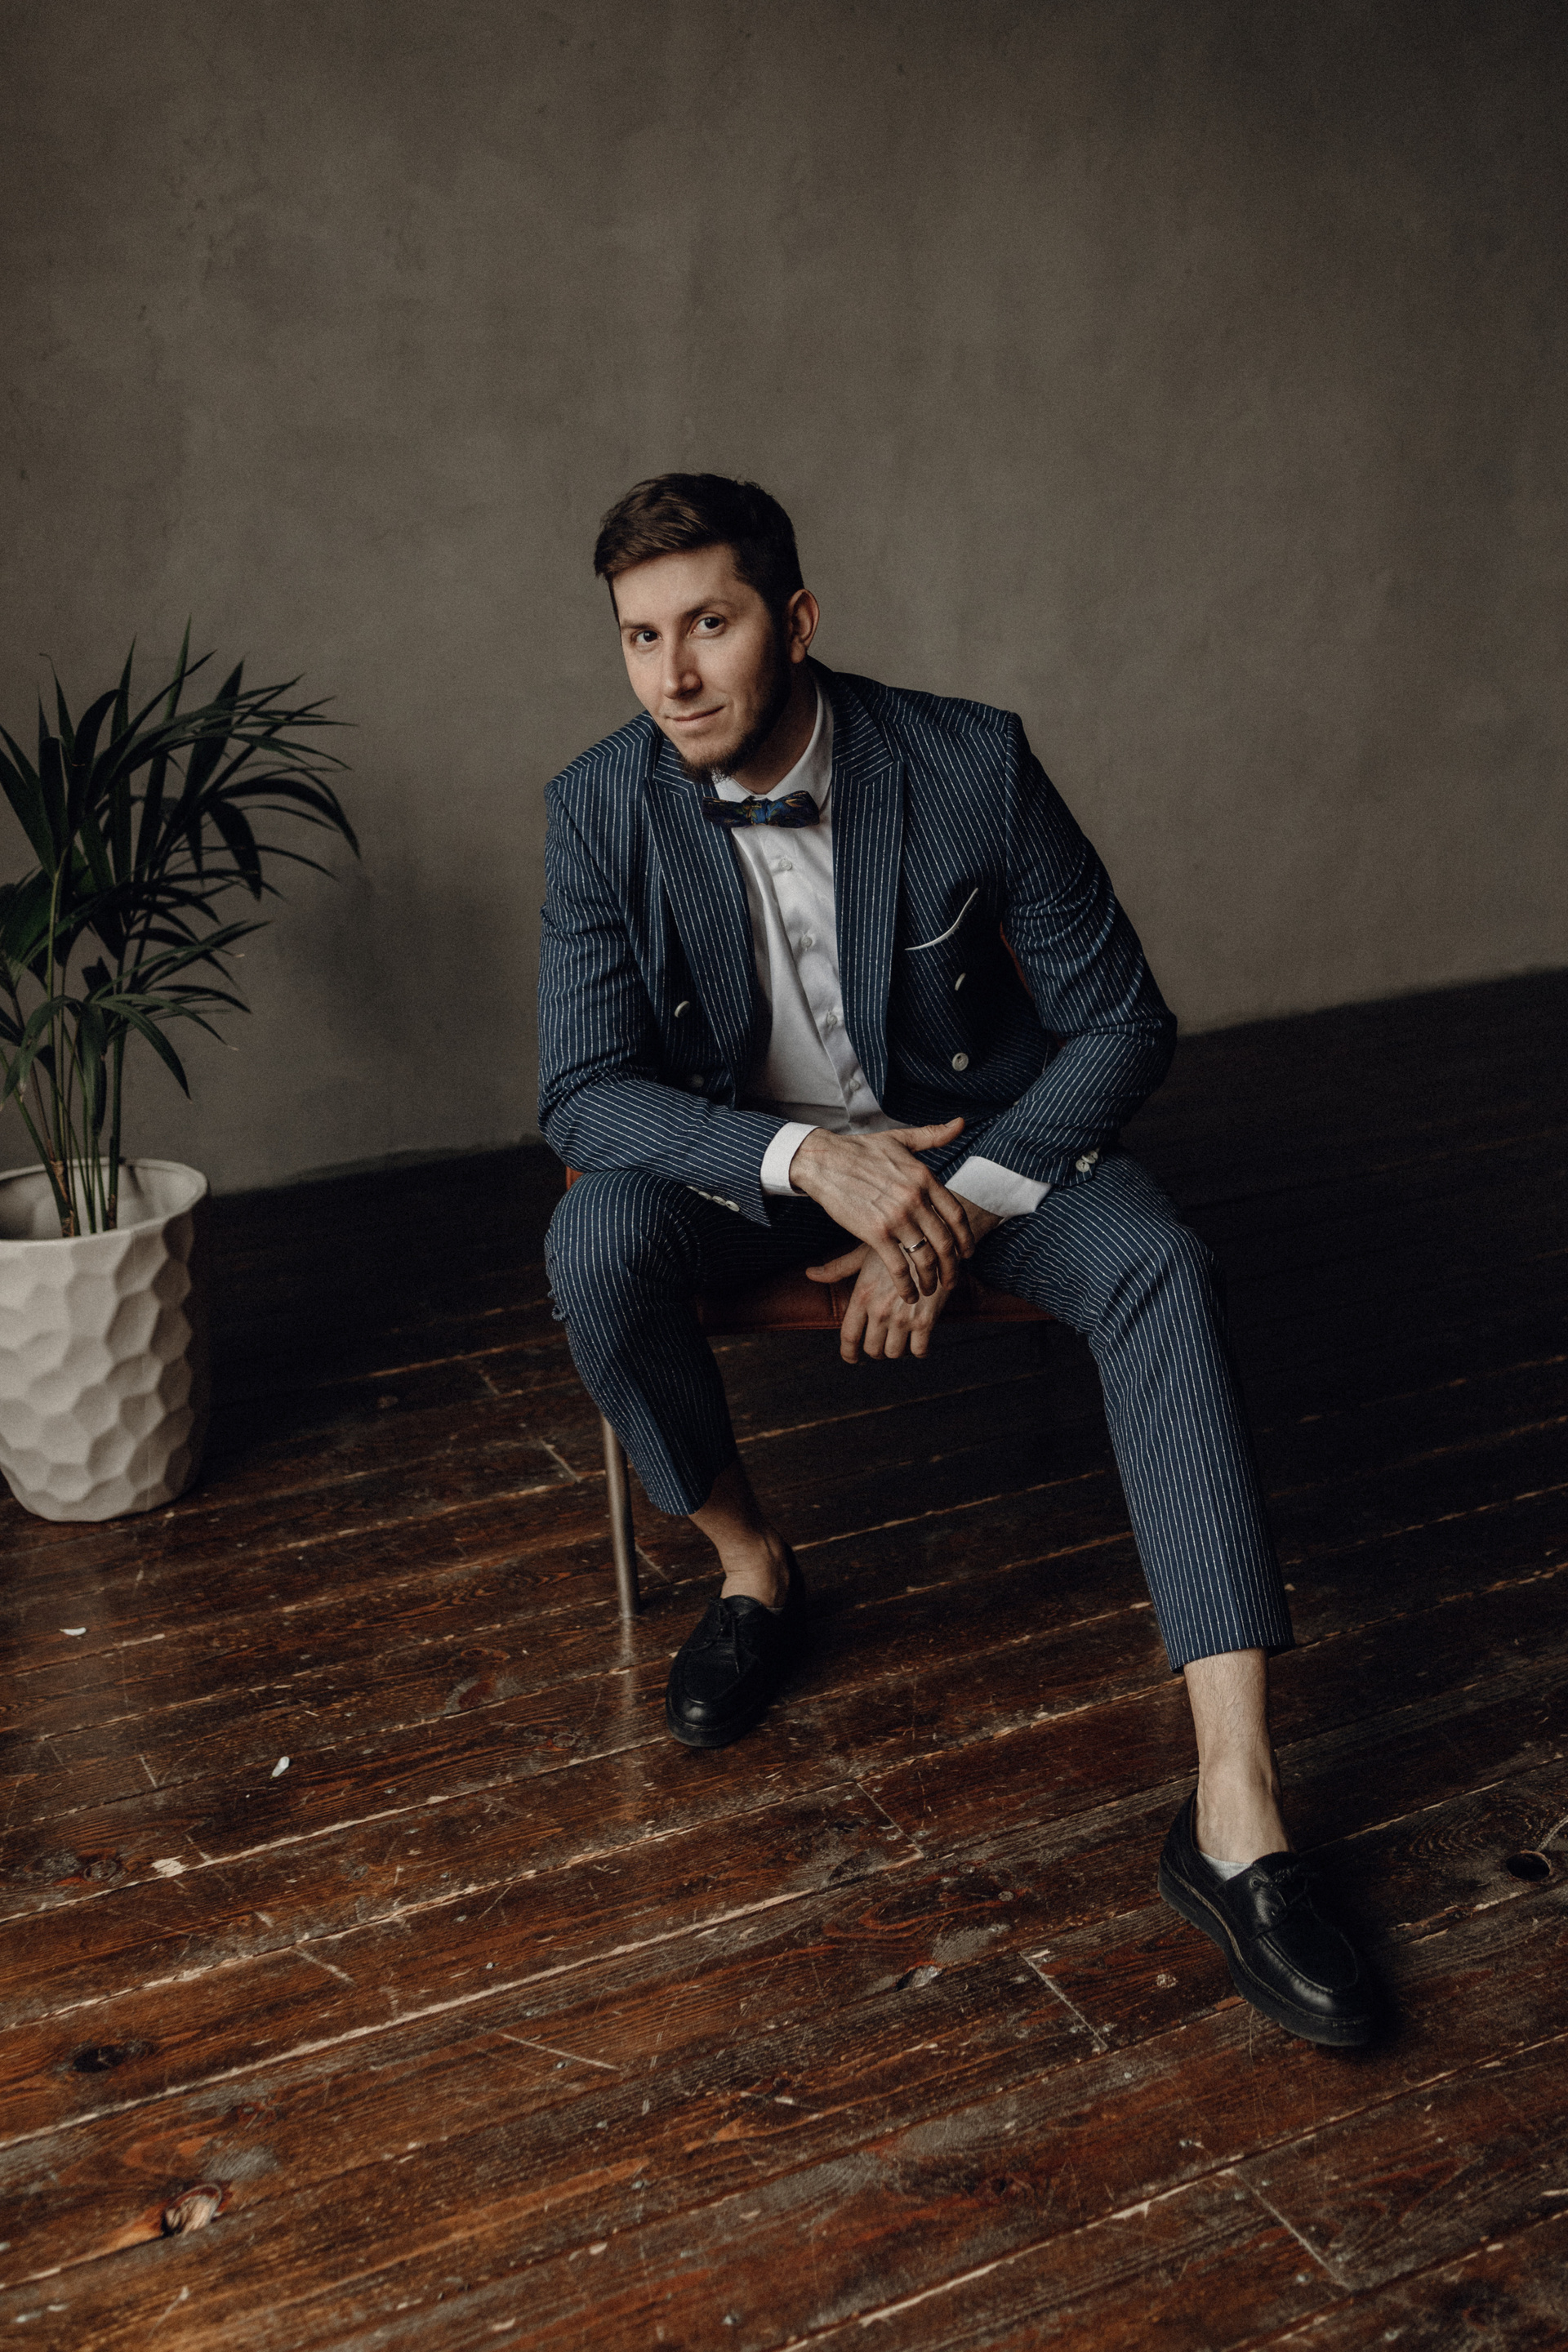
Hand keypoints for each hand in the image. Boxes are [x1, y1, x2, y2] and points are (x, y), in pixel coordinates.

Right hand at [789, 1119, 977, 1301]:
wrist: (824, 1161)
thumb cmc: (861, 1150)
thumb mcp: (901, 1139)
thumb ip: (933, 1136)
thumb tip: (961, 1123)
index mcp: (925, 1178)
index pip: (956, 1215)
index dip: (966, 1239)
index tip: (967, 1254)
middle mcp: (915, 1199)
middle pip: (945, 1242)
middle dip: (952, 1268)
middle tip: (953, 1280)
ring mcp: (896, 1217)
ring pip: (925, 1258)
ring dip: (931, 1280)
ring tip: (931, 1290)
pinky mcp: (875, 1233)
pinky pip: (898, 1266)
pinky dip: (906, 1285)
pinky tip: (909, 1294)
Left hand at [807, 1195, 1000, 1361]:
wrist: (934, 1240)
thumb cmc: (896, 1243)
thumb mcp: (863, 1253)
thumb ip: (837, 1269)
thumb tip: (809, 1273)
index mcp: (862, 1295)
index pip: (849, 1336)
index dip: (848, 1353)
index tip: (851, 1358)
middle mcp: (880, 1310)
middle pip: (872, 1349)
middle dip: (875, 1349)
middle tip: (881, 1342)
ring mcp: (903, 1317)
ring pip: (894, 1353)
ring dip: (896, 1349)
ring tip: (900, 1339)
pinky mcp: (926, 1321)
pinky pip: (919, 1350)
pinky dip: (919, 1350)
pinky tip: (919, 1340)